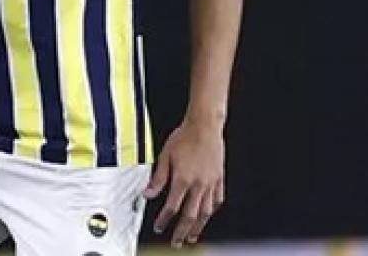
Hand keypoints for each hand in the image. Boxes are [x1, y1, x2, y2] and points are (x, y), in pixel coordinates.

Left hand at [145, 118, 225, 248]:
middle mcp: (198, 184)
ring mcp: (211, 183)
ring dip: (198, 226)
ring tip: (192, 236)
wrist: (205, 126)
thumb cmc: (185, 137)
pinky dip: (212, 210)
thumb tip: (148, 193)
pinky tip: (208, 215)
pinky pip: (217, 199)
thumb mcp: (165, 156)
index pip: (172, 207)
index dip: (164, 220)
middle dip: (182, 231)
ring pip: (206, 211)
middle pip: (190, 215)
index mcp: (183, 179)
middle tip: (177, 242)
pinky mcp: (219, 179)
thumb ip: (157, 178)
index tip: (159, 227)